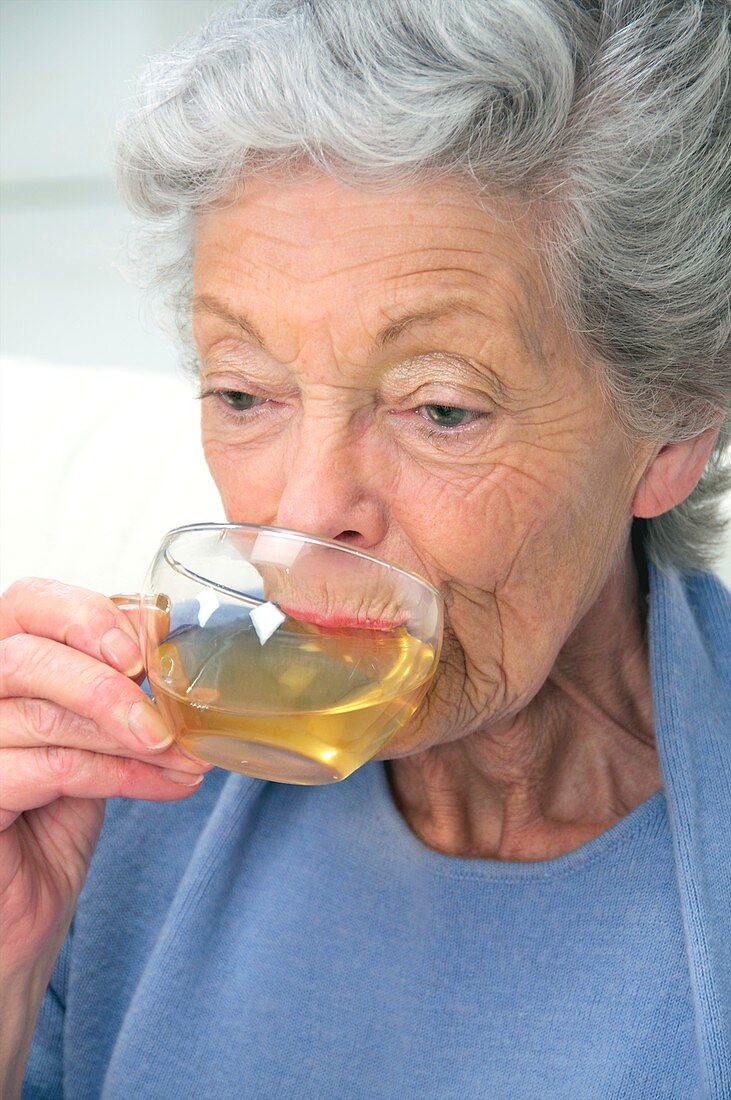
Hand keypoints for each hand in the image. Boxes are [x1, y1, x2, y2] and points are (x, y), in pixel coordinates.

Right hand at [0, 577, 209, 979]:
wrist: (18, 922)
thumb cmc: (51, 822)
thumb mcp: (91, 740)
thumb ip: (116, 688)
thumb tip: (178, 651)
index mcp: (1, 664)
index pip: (28, 602)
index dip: (88, 615)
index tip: (148, 648)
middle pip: (25, 655)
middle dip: (107, 684)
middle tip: (166, 720)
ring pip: (41, 714)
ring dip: (128, 737)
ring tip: (184, 758)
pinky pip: (46, 769)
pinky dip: (118, 774)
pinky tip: (166, 785)